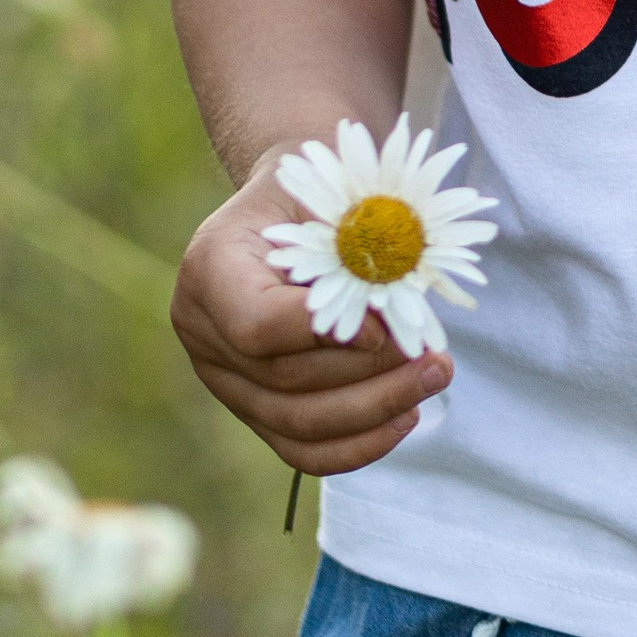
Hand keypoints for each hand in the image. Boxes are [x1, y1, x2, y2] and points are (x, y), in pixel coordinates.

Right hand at [170, 153, 450, 475]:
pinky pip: (299, 448)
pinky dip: (356, 444)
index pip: (255, 325)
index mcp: (211, 265)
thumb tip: (384, 329)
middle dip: (370, 377)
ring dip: (375, 411)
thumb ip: (351, 252)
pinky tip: (405, 418)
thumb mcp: (334, 195)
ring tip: (432, 380)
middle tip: (435, 360)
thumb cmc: (320, 188)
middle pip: (284, 381)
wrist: (293, 202)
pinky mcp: (251, 407)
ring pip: (295, 424)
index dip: (322, 336)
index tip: (385, 327)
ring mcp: (222, 376)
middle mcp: (202, 330)